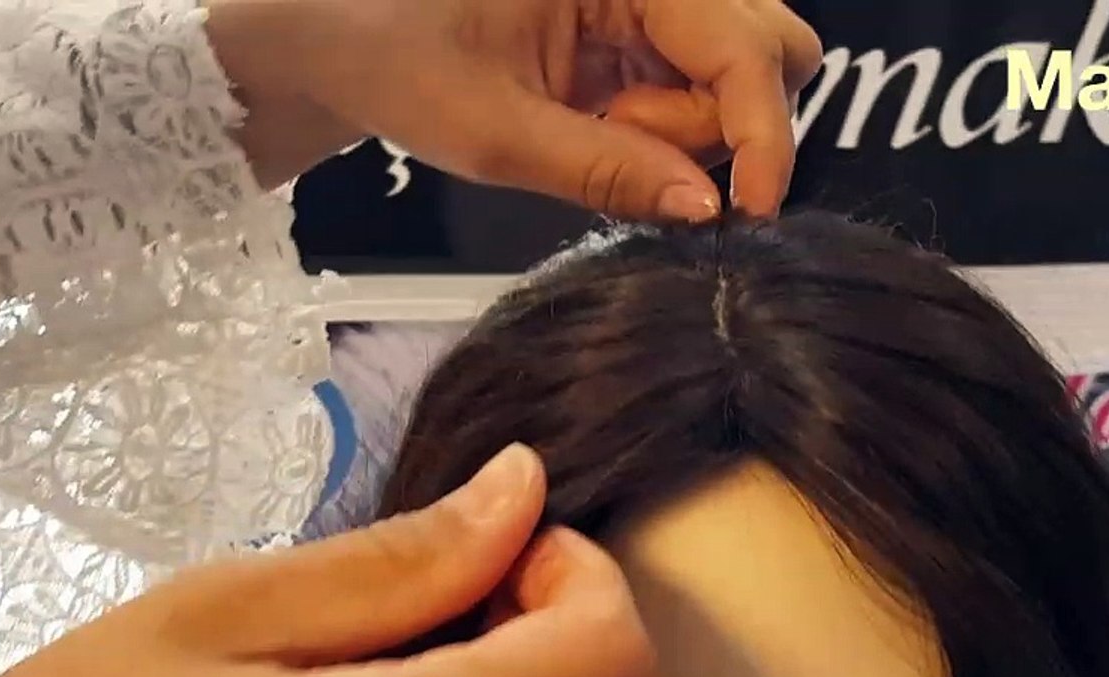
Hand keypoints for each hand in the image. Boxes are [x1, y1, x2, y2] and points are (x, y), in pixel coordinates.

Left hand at [208, 0, 822, 217]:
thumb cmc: (392, 59)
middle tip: (626, 142)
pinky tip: (601, 123)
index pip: (743, 43)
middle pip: (770, 47)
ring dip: (692, 127)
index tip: (751, 212)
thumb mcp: (492, 131)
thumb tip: (706, 212)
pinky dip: (667, 127)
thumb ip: (606, 170)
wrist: (339, 37)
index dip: (761, 131)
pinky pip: (702, 88)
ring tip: (598, 128)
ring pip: (745, 74)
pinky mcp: (645, 32)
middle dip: (724, 121)